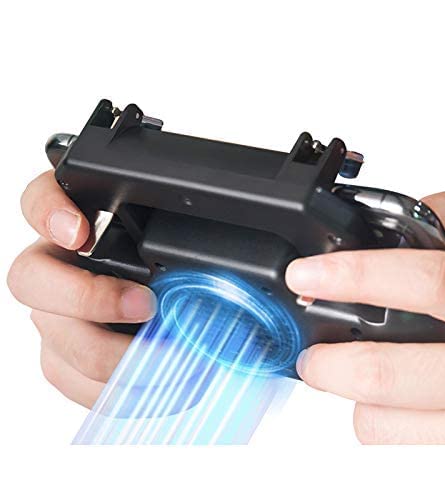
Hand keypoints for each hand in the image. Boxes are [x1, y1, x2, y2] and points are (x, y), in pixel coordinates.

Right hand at [7, 171, 156, 407]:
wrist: (157, 310)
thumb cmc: (164, 269)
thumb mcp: (171, 244)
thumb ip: (172, 231)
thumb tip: (213, 243)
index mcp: (77, 226)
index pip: (38, 200)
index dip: (49, 213)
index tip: (78, 233)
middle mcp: (54, 267)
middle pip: (32, 279)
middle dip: (88, 297)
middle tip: (145, 306)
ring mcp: (53, 315)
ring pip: (55, 338)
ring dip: (110, 356)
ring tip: (166, 359)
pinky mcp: (62, 356)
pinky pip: (71, 378)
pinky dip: (113, 387)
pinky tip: (152, 382)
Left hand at [286, 192, 444, 443]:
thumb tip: (398, 213)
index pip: (428, 281)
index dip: (357, 275)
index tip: (306, 274)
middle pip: (386, 373)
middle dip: (328, 364)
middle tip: (308, 351)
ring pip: (382, 419)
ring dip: (348, 393)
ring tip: (347, 368)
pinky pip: (398, 440)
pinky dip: (376, 416)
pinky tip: (390, 392)